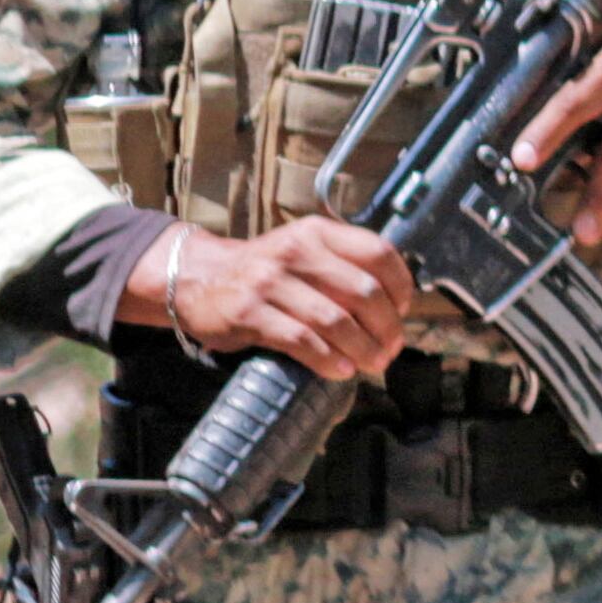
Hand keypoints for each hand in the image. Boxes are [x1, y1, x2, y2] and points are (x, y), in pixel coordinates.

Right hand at [123, 217, 416, 384]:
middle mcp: (295, 252)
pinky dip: (328, 359)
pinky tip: (341, 370)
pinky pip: (302, 341)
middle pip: (363, 292)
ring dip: (363, 348)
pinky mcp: (249, 314)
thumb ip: (342, 263)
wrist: (198, 276)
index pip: (378, 253)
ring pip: (336, 320)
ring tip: (373, 363)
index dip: (400, 286)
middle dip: (386, 326)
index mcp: (316, 233)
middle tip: (391, 347)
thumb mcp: (302, 249)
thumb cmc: (263, 270)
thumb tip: (393, 302)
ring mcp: (270, 283)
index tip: (403, 310)